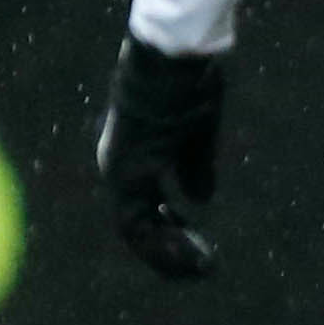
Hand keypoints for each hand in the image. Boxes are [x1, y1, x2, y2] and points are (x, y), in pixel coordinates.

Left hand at [100, 36, 224, 280]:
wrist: (171, 56)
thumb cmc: (187, 86)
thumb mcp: (197, 133)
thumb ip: (194, 167)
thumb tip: (199, 199)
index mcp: (133, 159)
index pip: (142, 210)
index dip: (169, 233)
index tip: (199, 247)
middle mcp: (120, 168)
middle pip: (136, 227)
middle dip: (169, 253)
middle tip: (203, 268)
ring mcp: (119, 170)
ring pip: (134, 230)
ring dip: (167, 254)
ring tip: (202, 266)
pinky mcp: (125, 170)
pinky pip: (135, 222)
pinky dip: (161, 243)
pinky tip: (191, 253)